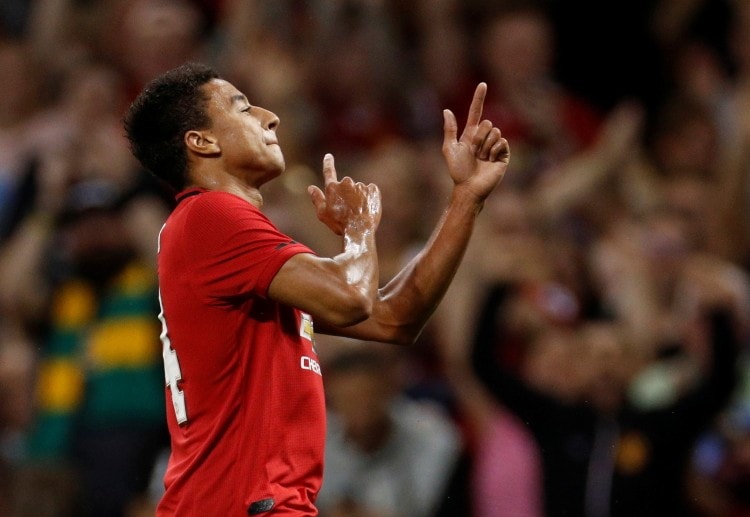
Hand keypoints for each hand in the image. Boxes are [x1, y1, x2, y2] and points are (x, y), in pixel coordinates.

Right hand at [308, 153, 381, 235]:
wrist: (359, 230)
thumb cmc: (339, 224)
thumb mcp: (323, 214)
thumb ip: (317, 199)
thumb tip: (311, 187)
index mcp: (332, 188)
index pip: (329, 171)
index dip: (328, 163)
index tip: (329, 156)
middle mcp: (346, 183)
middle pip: (346, 185)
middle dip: (347, 194)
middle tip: (348, 210)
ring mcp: (360, 185)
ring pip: (359, 189)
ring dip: (359, 197)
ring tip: (358, 212)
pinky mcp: (373, 189)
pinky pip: (370, 191)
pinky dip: (369, 198)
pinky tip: (367, 208)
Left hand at [442, 82, 509, 202]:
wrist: (469, 187)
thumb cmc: (458, 170)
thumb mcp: (449, 149)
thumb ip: (449, 130)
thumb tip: (447, 110)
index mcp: (470, 134)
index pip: (476, 112)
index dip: (479, 98)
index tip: (482, 84)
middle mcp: (484, 138)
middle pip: (487, 123)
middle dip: (479, 137)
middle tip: (475, 152)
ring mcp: (494, 146)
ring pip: (495, 131)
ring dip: (486, 146)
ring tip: (482, 158)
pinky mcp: (503, 154)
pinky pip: (502, 142)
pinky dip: (494, 151)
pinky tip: (490, 161)